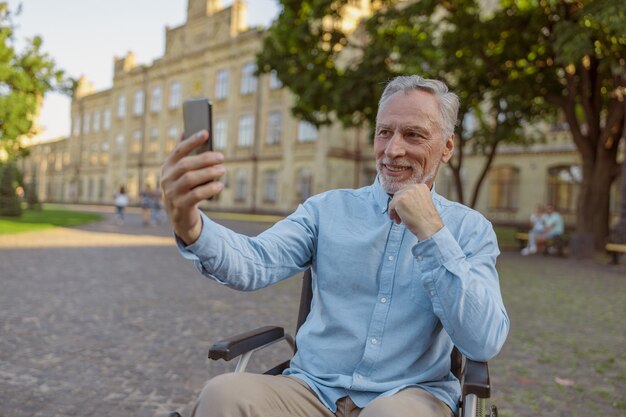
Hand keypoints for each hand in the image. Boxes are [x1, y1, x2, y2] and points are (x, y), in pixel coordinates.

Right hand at [160, 130, 224, 244]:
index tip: (206, 133)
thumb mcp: (180, 173)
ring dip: (209, 172)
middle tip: (221, 157)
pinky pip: (196, 195)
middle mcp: (166, 179)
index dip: (192, 141)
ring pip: (190, 179)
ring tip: (223, 170)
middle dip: (205, 159)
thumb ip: (183, 155)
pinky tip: (220, 185)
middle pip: (185, 164)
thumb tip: (185, 131)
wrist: (180, 218)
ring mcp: (172, 193)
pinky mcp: (181, 206)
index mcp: (167, 168)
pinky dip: (210, 188)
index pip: (178, 151)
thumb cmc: (184, 190)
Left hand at [388, 184, 443, 239]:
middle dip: (399, 204)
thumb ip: (414, 198)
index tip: (405, 207)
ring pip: (395, 200)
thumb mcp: (423, 202)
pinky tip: (395, 219)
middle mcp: (414, 187)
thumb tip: (404, 201)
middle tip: (401, 214)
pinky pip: (391, 206)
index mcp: (421, 187)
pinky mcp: (399, 201)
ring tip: (399, 219)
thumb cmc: (427, 218)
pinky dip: (391, 213)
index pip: (408, 191)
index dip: (405, 200)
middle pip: (400, 194)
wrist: (429, 226)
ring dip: (396, 209)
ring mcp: (406, 193)